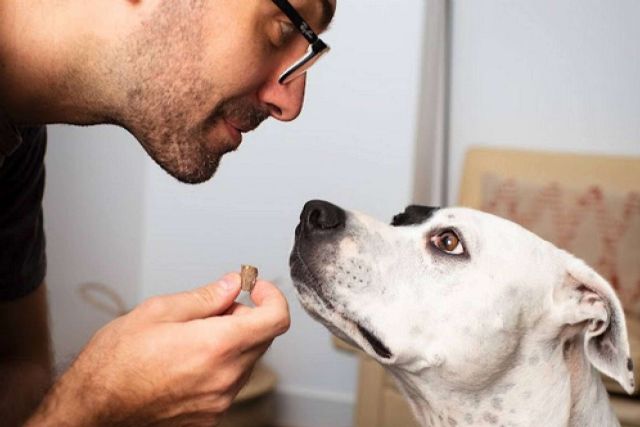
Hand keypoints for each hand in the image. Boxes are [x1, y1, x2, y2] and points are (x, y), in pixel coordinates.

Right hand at [25, 273, 289, 426]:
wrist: (92, 408)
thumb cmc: (115, 361)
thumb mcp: (158, 311)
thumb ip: (206, 297)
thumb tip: (233, 284)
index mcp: (216, 345)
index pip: (275, 319)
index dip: (272, 297)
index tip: (257, 288)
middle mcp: (224, 377)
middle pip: (262, 338)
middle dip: (246, 317)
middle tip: (215, 309)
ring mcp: (218, 400)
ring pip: (246, 360)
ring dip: (233, 342)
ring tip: (194, 336)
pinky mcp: (209, 416)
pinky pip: (230, 382)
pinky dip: (221, 365)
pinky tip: (189, 360)